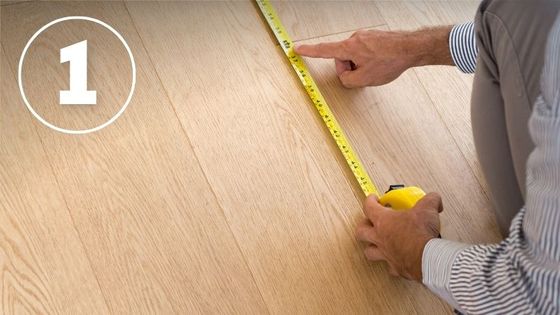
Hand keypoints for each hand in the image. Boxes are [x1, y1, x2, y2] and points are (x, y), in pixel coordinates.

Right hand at [294, 27, 452, 87]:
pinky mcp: (374, 37)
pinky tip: (382, 63)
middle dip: (351, 69)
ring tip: (378, 68)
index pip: (323, 50)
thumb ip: (348, 80)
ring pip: (355, 57)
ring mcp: (365, 36)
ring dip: (363, 65)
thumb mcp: (365, 79)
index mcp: (348, 48)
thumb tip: (346, 76)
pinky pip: (366, 52)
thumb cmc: (390, 61)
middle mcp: (354, 39)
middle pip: (343, 59)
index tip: (297, 49)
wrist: (411, 48)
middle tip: (366, 74)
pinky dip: (371, 60)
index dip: (309, 51)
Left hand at [355, 192, 442, 281]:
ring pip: (369, 251)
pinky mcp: (395, 267)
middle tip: (369, 222)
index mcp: (383, 221)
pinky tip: (394, 260)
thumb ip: (430, 200)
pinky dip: (391, 263)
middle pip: (361, 231)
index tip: (373, 199)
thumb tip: (434, 199)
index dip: (370, 201)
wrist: (427, 257)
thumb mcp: (428, 208)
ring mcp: (386, 253)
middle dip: (363, 225)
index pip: (368, 207)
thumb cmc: (421, 234)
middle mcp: (380, 238)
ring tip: (374, 243)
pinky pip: (389, 266)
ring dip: (370, 247)